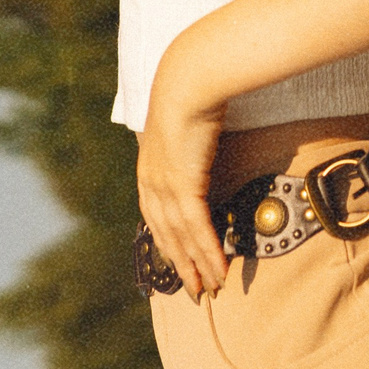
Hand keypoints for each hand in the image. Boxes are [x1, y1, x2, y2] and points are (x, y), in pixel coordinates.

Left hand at [136, 59, 228, 298]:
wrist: (189, 79)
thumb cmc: (191, 93)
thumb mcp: (183, 122)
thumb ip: (188, 141)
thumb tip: (199, 142)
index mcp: (149, 169)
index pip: (157, 217)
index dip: (168, 243)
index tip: (180, 263)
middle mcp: (153, 182)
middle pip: (166, 235)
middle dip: (181, 264)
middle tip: (196, 289)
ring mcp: (166, 186)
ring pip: (181, 237)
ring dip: (197, 265)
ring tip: (210, 286)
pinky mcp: (184, 185)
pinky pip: (198, 227)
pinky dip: (208, 251)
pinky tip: (219, 268)